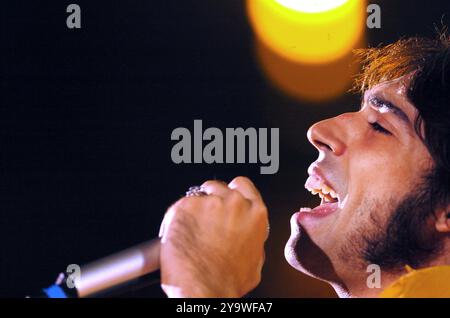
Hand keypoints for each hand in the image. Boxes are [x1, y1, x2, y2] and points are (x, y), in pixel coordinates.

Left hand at [158, 176, 268, 297]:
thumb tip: (246, 237)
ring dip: (194, 210)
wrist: (204, 290)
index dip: (230, 192)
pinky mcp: (186, 206)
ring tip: (190, 233)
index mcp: (255, 214)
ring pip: (198, 196)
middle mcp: (235, 204)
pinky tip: (180, 236)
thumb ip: (252, 239)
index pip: (242, 185)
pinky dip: (177, 219)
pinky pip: (180, 207)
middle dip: (210, 201)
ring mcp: (210, 203)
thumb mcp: (254, 261)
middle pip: (218, 187)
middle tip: (203, 220)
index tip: (224, 197)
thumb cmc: (227, 281)